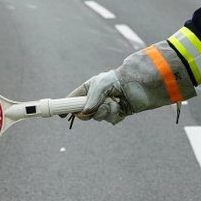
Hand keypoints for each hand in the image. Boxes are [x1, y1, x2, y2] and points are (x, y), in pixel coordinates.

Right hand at [65, 42, 195, 125]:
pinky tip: (121, 106)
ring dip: (105, 111)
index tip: (61, 115)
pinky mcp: (118, 113)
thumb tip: (84, 113)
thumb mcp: (100, 85)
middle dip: (90, 112)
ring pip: (98, 117)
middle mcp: (97, 98)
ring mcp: (107, 106)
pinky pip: (111, 119)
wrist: (139, 84)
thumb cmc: (117, 80)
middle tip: (96, 108)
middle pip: (84, 113)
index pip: (74, 99)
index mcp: (90, 88)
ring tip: (114, 102)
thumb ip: (91, 99)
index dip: (67, 107)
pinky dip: (115, 114)